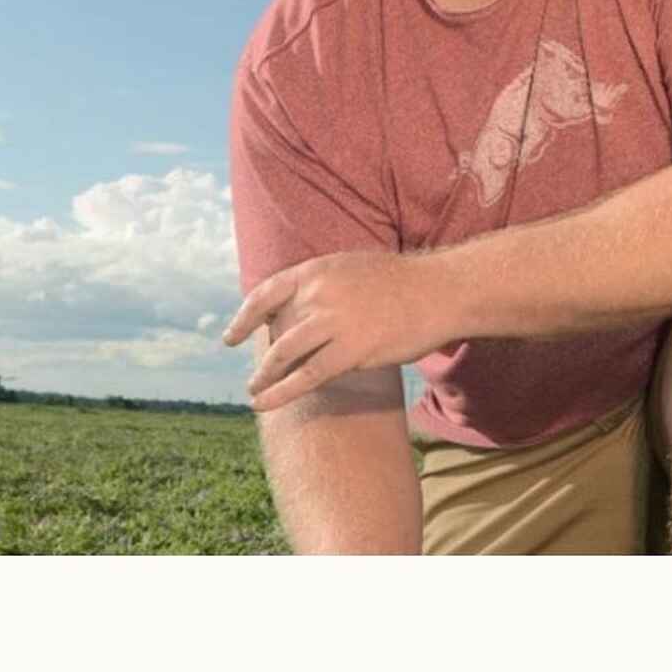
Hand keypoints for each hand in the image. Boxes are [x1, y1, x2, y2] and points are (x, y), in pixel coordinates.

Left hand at [221, 250, 455, 413]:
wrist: (442, 292)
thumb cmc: (404, 282)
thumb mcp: (354, 268)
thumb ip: (325, 285)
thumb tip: (300, 306)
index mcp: (317, 270)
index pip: (266, 294)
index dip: (244, 319)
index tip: (230, 337)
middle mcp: (318, 294)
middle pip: (277, 330)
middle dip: (265, 356)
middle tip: (257, 375)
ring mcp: (333, 322)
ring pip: (283, 354)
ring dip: (265, 376)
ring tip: (255, 391)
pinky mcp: (351, 351)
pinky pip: (306, 376)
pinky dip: (281, 393)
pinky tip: (264, 404)